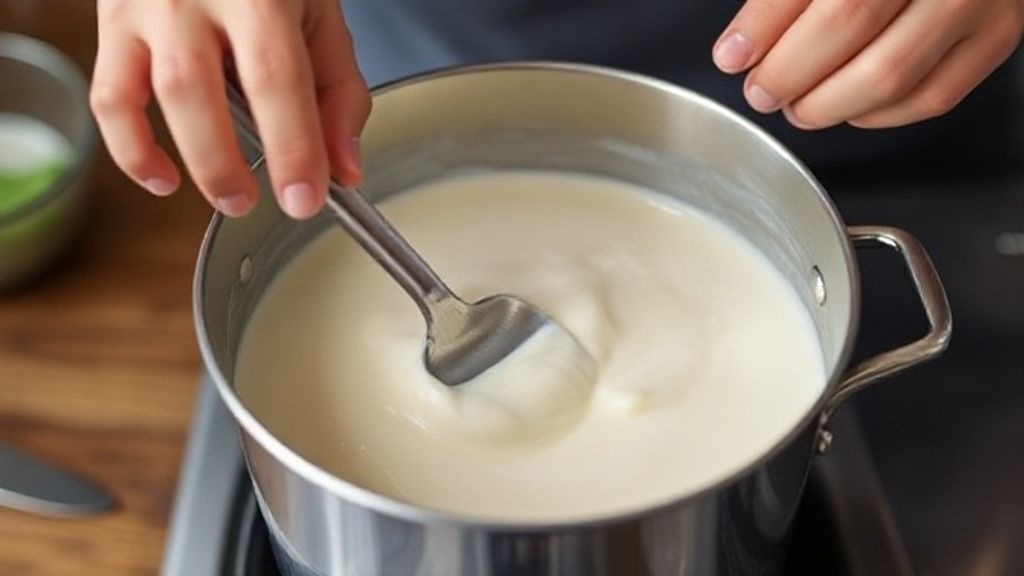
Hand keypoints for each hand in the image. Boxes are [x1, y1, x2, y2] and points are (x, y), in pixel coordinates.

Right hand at [91, 0, 370, 218]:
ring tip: (231, 197)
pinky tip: (164, 178)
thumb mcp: (319, 14)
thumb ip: (338, 91)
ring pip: (148, 95)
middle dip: (230, 163)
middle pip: (198, 90)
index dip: (292, 146)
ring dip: (192, 160)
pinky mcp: (112, 24)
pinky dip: (131, 150)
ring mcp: (144, 7)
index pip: (275, 77)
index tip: (307, 198)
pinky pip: (108, 97)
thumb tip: (343, 169)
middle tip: (260, 204)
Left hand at [713, 0, 1023, 129]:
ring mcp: (977, 0)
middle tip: (763, 89)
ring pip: (889, 75)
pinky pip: (930, 97)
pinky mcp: (995, 38)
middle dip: (789, 71)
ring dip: (826, 104)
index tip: (732, 56)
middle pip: (849, 25)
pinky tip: (847, 105)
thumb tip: (739, 49)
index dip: (764, 27)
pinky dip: (875, 114)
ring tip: (796, 104)